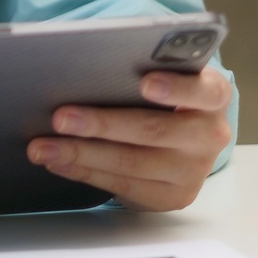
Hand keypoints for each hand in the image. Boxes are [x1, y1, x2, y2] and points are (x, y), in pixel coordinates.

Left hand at [26, 68, 233, 210]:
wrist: (184, 134)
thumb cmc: (163, 94)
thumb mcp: (164, 74)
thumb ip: (139, 67)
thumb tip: (86, 61)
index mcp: (213, 95)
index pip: (203, 90)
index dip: (176, 87)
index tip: (145, 83)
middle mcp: (210, 134)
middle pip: (153, 130)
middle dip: (101, 124)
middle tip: (60, 117)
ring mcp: (194, 170)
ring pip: (132, 162)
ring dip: (81, 153)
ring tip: (43, 146)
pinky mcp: (174, 196)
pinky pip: (124, 186)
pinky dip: (85, 172)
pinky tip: (59, 162)